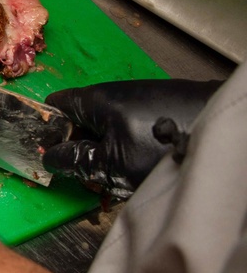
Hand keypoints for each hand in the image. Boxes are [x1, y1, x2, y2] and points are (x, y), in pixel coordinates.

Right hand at [42, 79, 220, 197]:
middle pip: (82, 120)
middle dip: (79, 149)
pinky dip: (131, 150)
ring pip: (108, 129)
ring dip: (107, 153)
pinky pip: (132, 130)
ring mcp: (140, 100)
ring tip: (120, 179)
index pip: (54, 105)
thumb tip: (49, 158)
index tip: (47, 155)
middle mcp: (115, 93)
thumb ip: (77, 161)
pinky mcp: (162, 110)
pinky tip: (145, 170)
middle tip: (88, 178)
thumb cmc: (164, 147)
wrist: (226, 133)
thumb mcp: (113, 164)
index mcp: (95, 98)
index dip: (45, 130)